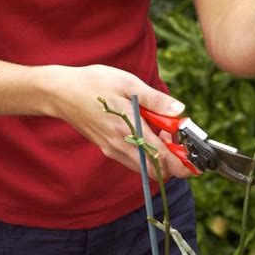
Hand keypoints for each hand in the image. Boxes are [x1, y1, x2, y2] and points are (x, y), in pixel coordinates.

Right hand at [43, 64, 190, 178]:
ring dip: (160, 160)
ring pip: (145, 169)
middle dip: (174, 165)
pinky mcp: (108, 150)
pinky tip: (148, 136)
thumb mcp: (128, 84)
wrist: (60, 93)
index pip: (162, 158)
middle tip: (181, 148)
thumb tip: (180, 111)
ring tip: (164, 136)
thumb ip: (156, 101)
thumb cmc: (93, 83)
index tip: (194, 163)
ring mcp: (113, 151)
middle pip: (155, 171)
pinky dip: (147, 156)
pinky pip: (134, 162)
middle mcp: (121, 146)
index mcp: (129, 129)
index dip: (182, 164)